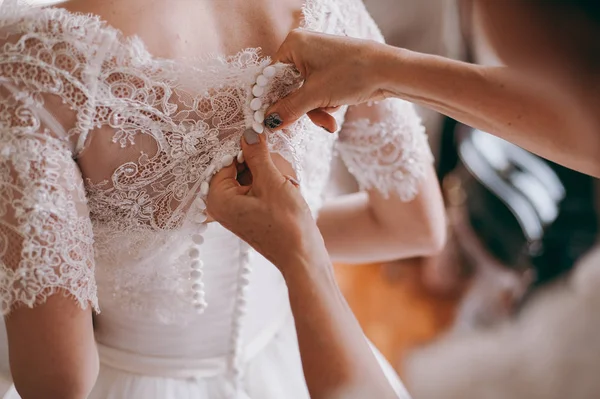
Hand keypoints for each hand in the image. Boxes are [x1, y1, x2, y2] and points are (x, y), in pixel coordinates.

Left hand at [207, 131, 325, 270]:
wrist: (302, 256)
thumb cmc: (286, 225)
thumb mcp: (272, 182)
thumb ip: (257, 154)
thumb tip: (248, 132)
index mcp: (218, 198)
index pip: (227, 158)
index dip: (247, 149)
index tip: (264, 142)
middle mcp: (221, 205)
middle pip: (239, 166)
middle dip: (263, 165)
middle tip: (282, 174)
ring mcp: (235, 210)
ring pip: (251, 175)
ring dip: (272, 174)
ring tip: (288, 185)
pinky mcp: (248, 213)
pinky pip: (257, 187)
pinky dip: (272, 184)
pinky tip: (287, 191)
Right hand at [265, 29, 392, 130]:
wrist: (390, 71)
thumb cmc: (353, 73)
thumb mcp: (316, 95)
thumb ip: (289, 109)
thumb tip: (269, 121)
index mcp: (294, 44)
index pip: (271, 76)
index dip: (272, 100)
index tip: (273, 121)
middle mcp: (303, 47)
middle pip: (288, 87)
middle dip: (302, 109)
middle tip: (314, 122)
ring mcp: (318, 58)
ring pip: (304, 93)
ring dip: (316, 110)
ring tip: (329, 120)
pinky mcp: (330, 69)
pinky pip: (317, 91)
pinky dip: (325, 103)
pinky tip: (337, 107)